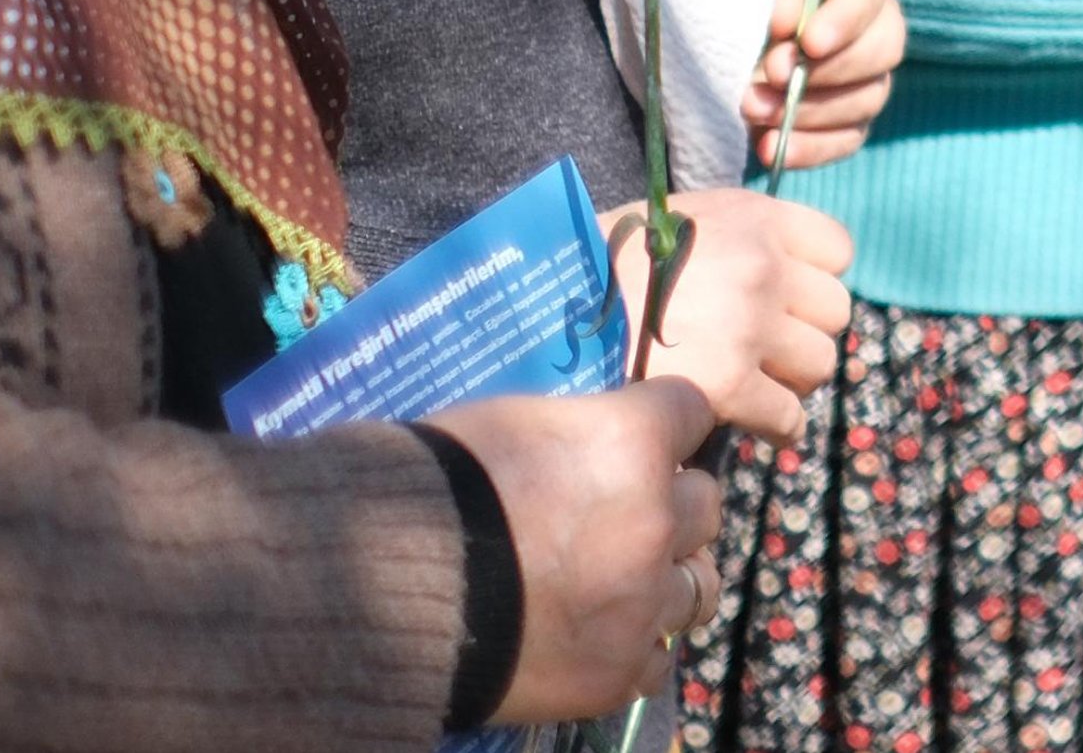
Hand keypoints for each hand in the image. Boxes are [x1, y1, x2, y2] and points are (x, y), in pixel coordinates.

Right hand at [419, 376, 721, 724]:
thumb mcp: (512, 425)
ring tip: (618, 582)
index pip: (691, 412)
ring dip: (665, 578)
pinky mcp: (617, 671)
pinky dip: (634, 645)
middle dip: (668, 503)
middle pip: (704, 503)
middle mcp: (656, 520)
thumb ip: (583, 432)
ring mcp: (642, 603)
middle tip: (621, 516)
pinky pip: (659, 656)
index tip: (638, 439)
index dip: (662, 425)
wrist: (378, 597)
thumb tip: (607, 440)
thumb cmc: (432, 490)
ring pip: (697, 584)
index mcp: (633, 442)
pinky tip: (597, 636)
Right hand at [603, 188, 851, 442]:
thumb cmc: (602, 264)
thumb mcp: (672, 221)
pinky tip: (759, 426)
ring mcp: (750, 326)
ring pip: (819, 365)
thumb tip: (773, 268)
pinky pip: (787, 415)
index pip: (837, 249)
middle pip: (834, 311)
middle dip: (805, 334)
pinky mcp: (729, 385)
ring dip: (793, 381)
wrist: (546, 311)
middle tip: (771, 351)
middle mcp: (762, 267)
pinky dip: (778, 426)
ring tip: (761, 387)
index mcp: (754, 219)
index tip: (791, 299)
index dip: (815, 279)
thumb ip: (733, 238)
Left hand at [748, 0, 902, 167]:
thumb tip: (786, 16)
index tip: (808, 43)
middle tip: (773, 76)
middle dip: (828, 70)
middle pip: (884, 47)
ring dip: (811, 111)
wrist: (734, 20)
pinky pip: (849, 138)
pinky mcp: (852, 114)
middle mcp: (876, 18)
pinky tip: (771, 148)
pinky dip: (811, 148)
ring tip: (755, 110)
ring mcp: (869, 70)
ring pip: (870, 97)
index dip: (844, 19)